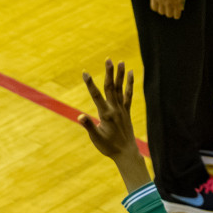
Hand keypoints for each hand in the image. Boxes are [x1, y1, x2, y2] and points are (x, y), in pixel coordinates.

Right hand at [78, 60, 151, 192]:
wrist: (126, 153)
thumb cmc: (109, 147)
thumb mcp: (96, 138)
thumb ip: (89, 126)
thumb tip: (80, 117)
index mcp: (105, 114)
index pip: (96, 96)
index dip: (89, 83)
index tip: (84, 72)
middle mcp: (115, 109)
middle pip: (111, 88)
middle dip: (109, 73)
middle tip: (108, 59)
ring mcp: (122, 110)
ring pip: (120, 89)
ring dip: (120, 75)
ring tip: (120, 62)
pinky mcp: (126, 112)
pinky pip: (129, 95)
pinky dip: (130, 84)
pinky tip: (131, 74)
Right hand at [149, 0, 183, 18]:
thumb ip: (181, 0)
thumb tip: (181, 9)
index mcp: (177, 1)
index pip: (177, 15)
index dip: (176, 14)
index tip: (175, 11)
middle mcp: (169, 3)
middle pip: (168, 15)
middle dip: (170, 12)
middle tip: (169, 7)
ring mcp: (161, 1)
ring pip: (161, 12)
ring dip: (162, 9)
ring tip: (163, 4)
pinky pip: (154, 8)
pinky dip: (156, 7)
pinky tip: (157, 3)